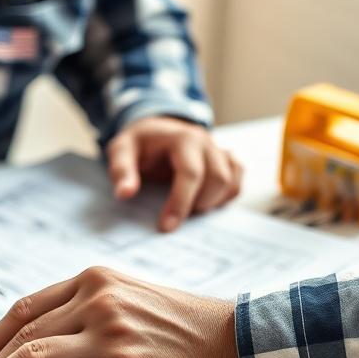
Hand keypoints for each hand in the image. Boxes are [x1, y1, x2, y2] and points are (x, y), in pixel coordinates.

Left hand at [106, 116, 242, 231]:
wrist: (154, 130)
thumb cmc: (138, 143)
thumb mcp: (121, 150)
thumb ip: (122, 170)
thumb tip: (125, 194)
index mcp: (182, 138)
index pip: (190, 173)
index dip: (180, 202)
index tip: (165, 227)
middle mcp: (206, 143)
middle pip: (218, 178)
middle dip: (198, 204)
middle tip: (174, 216)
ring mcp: (218, 151)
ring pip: (230, 182)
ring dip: (212, 202)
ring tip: (188, 209)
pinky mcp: (225, 161)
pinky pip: (237, 181)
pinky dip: (226, 196)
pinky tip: (205, 203)